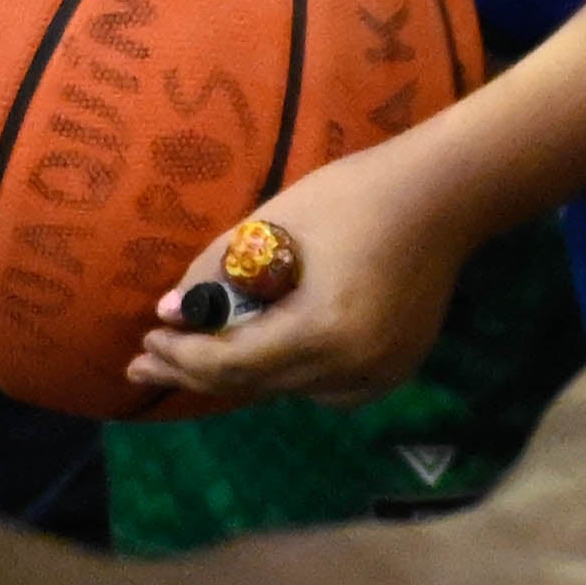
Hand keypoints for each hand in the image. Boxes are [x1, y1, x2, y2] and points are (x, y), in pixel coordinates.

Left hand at [124, 139, 461, 407]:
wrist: (441, 196)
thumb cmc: (352, 196)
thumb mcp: (270, 225)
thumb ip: (216, 274)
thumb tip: (169, 314)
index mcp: (322, 331)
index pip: (232, 364)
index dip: (182, 356)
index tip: (144, 342)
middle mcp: (352, 369)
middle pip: (255, 385)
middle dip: (198, 370)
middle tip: (146, 362)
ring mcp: (379, 376)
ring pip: (287, 389)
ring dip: (243, 372)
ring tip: (196, 354)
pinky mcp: (394, 370)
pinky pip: (324, 385)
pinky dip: (289, 370)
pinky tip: (265, 349)